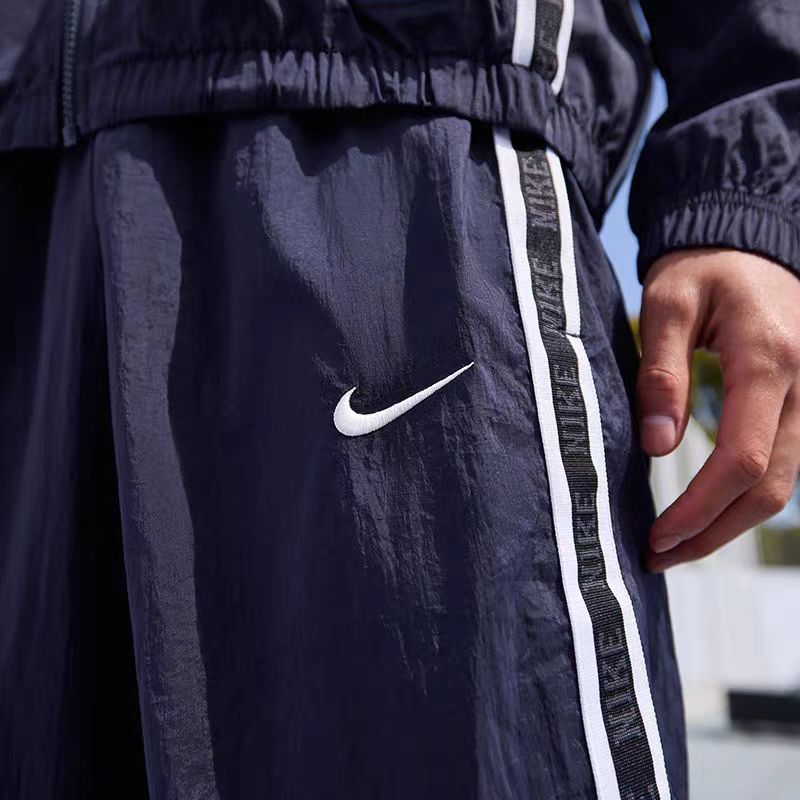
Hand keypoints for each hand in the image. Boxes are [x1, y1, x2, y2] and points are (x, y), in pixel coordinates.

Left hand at [637, 248, 799, 571]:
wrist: (748, 242)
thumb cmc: (703, 268)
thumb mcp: (668, 303)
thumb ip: (662, 373)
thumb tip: (657, 447)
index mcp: (770, 360)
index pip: (743, 457)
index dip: (700, 507)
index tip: (658, 536)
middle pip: (770, 487)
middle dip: (714, 531)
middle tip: (659, 556)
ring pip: (782, 485)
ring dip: (729, 524)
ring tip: (675, 546)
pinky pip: (782, 465)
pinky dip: (743, 499)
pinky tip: (705, 513)